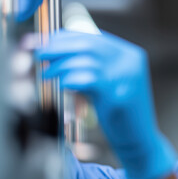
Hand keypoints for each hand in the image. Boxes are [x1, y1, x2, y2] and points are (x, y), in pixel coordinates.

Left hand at [37, 30, 176, 178]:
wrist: (140, 141)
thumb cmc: (120, 115)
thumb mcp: (109, 84)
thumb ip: (92, 67)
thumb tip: (57, 52)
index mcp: (130, 55)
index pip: (92, 37)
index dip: (64, 38)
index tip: (42, 43)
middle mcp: (131, 61)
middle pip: (88, 45)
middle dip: (57, 47)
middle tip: (37, 54)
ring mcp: (128, 77)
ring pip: (85, 61)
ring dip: (59, 66)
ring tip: (45, 74)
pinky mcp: (120, 95)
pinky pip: (88, 79)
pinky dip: (69, 79)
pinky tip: (61, 85)